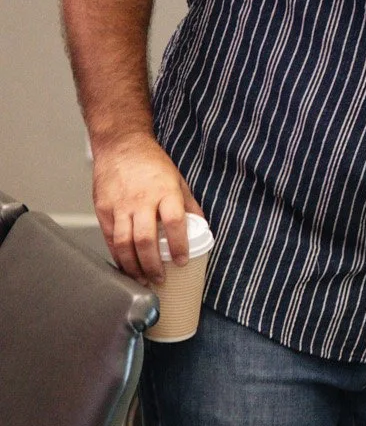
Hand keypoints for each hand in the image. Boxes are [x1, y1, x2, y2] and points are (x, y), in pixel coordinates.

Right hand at [92, 132, 200, 284]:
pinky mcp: (103, 209)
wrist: (121, 145)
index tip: (181, 261)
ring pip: (124, 244)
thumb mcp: (177, 179)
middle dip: (152, 265)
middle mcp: (141, 200)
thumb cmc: (151, 162)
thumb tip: (201, 227)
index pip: (174, 222)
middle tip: (159, 279)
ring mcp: (120, 206)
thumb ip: (188, 204)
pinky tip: (125, 266)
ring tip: (142, 280)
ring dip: (133, 267)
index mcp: (164, 191)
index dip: (178, 245)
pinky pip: (110, 239)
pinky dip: (117, 256)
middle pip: (146, 240)